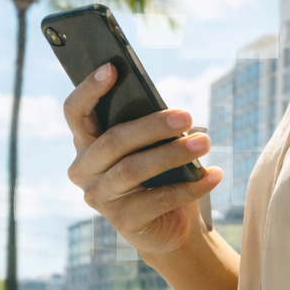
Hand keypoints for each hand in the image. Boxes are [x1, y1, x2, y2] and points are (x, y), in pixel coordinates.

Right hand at [64, 64, 222, 257]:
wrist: (169, 222)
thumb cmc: (159, 171)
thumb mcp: (152, 143)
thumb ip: (148, 124)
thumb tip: (170, 111)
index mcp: (86, 142)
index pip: (75, 112)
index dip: (89, 89)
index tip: (112, 68)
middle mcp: (84, 170)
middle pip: (113, 140)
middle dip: (152, 125)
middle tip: (187, 116)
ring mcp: (100, 198)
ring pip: (133, 169)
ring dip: (173, 154)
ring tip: (205, 143)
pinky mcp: (122, 222)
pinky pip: (158, 200)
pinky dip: (191, 186)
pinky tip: (214, 175)